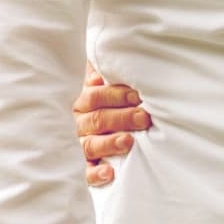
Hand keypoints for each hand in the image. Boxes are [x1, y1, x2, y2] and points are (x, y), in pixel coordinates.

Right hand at [75, 64, 150, 187]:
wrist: (89, 122)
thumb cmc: (108, 98)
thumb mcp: (104, 80)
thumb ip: (107, 68)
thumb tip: (116, 49)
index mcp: (83, 100)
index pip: (96, 95)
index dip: (117, 95)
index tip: (139, 95)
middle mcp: (78, 123)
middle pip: (97, 119)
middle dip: (122, 117)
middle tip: (144, 117)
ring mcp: (79, 145)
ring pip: (90, 145)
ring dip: (109, 143)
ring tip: (128, 142)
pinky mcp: (82, 166)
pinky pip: (85, 172)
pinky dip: (95, 174)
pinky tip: (110, 174)